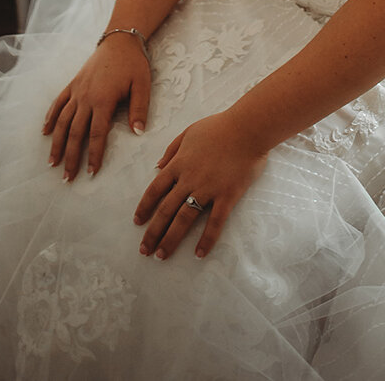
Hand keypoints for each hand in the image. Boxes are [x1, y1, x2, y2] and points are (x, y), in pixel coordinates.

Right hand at [42, 35, 150, 179]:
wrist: (119, 39)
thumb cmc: (134, 63)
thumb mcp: (142, 85)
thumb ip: (139, 109)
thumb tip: (138, 133)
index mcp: (103, 100)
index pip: (97, 134)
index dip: (94, 155)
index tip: (91, 173)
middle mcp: (86, 97)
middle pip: (75, 132)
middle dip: (71, 157)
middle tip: (67, 178)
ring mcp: (77, 90)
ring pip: (62, 121)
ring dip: (57, 143)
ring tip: (52, 163)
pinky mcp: (73, 83)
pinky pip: (58, 103)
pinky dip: (50, 118)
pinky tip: (45, 132)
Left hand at [133, 111, 267, 260]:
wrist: (247, 128)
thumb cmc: (219, 127)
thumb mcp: (189, 132)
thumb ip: (172, 149)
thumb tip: (157, 166)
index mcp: (179, 164)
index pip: (155, 189)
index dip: (145, 207)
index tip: (137, 222)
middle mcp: (189, 179)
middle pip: (166, 209)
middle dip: (153, 231)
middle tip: (144, 250)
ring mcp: (207, 189)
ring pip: (184, 219)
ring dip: (171, 239)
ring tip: (161, 256)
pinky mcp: (226, 196)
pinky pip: (215, 222)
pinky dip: (206, 240)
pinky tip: (199, 254)